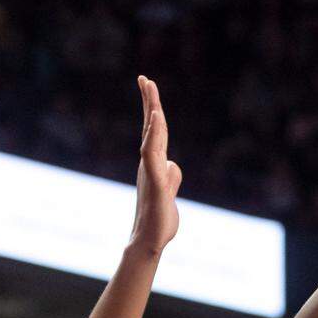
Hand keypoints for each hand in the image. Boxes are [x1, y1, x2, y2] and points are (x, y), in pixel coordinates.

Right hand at [131, 76, 182, 251]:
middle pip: (151, 127)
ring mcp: (151, 171)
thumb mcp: (169, 192)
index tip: (148, 87)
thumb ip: (171, 175)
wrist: (151, 240)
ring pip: (152, 137)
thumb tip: (173, 165)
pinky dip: (153, 137)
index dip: (152, 109)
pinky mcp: (156, 183)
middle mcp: (149, 163)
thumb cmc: (159, 218)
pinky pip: (153, 155)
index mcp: (154, 163)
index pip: (154, 131)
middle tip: (145, 78)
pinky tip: (156, 121)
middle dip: (149, 102)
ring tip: (150, 90)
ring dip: (151, 113)